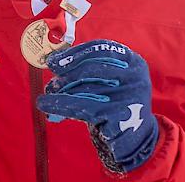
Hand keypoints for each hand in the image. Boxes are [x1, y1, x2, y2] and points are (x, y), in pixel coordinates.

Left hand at [36, 39, 158, 173]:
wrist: (137, 135)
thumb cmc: (117, 101)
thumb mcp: (112, 79)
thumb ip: (89, 67)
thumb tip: (54, 60)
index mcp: (133, 62)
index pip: (100, 49)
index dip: (74, 53)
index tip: (54, 60)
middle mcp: (134, 77)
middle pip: (91, 68)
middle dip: (67, 73)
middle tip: (51, 77)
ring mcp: (128, 98)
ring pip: (85, 89)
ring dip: (62, 90)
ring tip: (48, 92)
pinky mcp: (119, 118)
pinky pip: (83, 108)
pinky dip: (60, 104)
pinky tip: (46, 104)